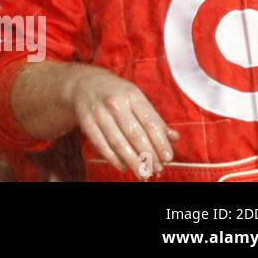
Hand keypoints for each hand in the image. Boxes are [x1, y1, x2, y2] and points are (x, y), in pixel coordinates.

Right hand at [62, 66, 178, 179]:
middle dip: (148, 155)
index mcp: (132, 95)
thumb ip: (155, 118)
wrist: (84, 84)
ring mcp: (98, 113)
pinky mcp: (86, 123)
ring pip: (118, 143)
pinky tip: (124, 167)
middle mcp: (115, 103)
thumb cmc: (116, 93)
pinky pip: (102, 146)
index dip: (160, 142)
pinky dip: (114, 160)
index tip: (168, 158)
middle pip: (135, 135)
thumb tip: (174, 137)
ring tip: (143, 173)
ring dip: (133, 162)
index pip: (150, 122)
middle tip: (157, 169)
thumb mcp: (137, 98)